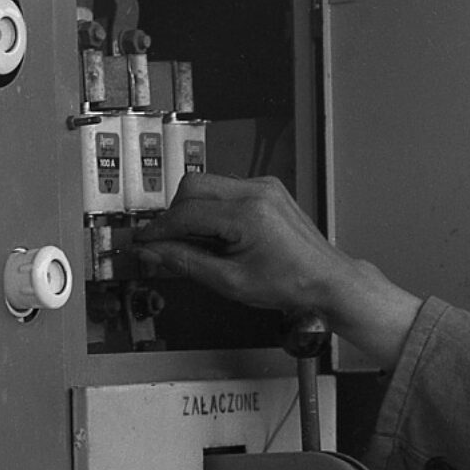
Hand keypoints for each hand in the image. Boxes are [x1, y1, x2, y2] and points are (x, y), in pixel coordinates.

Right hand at [134, 174, 421, 369]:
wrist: (327, 280)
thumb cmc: (289, 285)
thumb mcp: (230, 281)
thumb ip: (185, 263)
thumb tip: (152, 252)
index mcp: (248, 213)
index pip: (186, 213)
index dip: (159, 230)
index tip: (142, 243)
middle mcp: (257, 191)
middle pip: (192, 187)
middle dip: (174, 215)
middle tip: (167, 243)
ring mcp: (265, 186)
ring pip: (207, 185)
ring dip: (192, 210)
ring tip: (196, 243)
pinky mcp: (268, 188)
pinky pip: (226, 189)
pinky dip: (213, 208)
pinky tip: (218, 235)